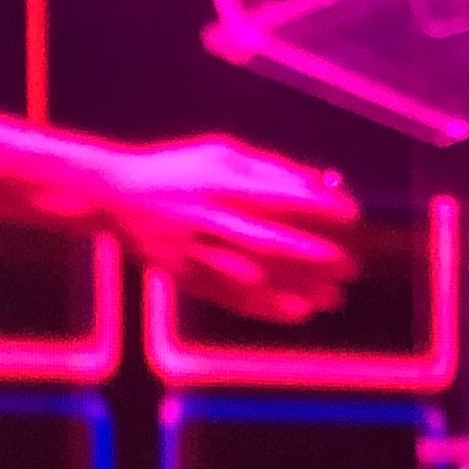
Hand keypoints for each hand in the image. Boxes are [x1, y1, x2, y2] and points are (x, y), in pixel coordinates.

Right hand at [107, 137, 359, 325]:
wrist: (115, 196)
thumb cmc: (178, 170)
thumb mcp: (220, 155)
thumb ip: (269, 168)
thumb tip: (321, 183)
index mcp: (219, 182)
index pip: (280, 197)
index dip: (319, 208)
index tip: (352, 216)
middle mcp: (209, 218)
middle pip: (271, 242)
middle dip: (316, 257)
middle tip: (352, 266)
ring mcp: (195, 251)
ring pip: (255, 277)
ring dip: (298, 289)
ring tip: (334, 298)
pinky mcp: (185, 276)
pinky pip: (230, 297)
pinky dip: (265, 307)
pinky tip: (296, 313)